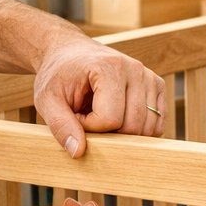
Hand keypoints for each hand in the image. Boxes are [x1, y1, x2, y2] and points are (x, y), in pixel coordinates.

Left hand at [33, 36, 165, 156]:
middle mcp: (135, 69)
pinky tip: (119, 118)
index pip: (110, 119)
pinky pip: (157, 124)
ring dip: (123, 132)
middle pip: (132, 126)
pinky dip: (139, 130)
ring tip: (102, 114)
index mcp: (109, 67)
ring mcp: (149, 77)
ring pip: (147, 128)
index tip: (75, 114)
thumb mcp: (48, 99)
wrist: (70, 52)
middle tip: (87, 116)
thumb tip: (78, 152)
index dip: (89, 126)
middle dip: (107, 132)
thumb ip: (60, 125)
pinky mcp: (157, 86)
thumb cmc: (58, 75)